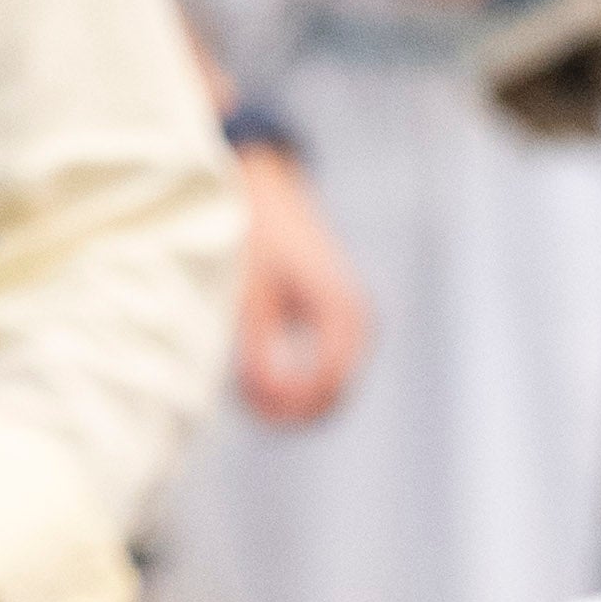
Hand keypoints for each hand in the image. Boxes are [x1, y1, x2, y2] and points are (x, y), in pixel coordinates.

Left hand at [229, 133, 369, 425]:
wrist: (268, 190)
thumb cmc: (255, 233)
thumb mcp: (249, 291)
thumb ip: (257, 349)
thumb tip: (264, 398)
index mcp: (344, 312)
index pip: (326, 386)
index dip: (286, 406)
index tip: (244, 397)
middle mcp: (359, 323)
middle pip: (332, 399)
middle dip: (288, 411)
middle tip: (241, 402)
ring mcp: (354, 327)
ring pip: (328, 394)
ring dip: (290, 403)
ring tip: (244, 390)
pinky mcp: (339, 327)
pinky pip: (322, 377)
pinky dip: (292, 388)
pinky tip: (256, 378)